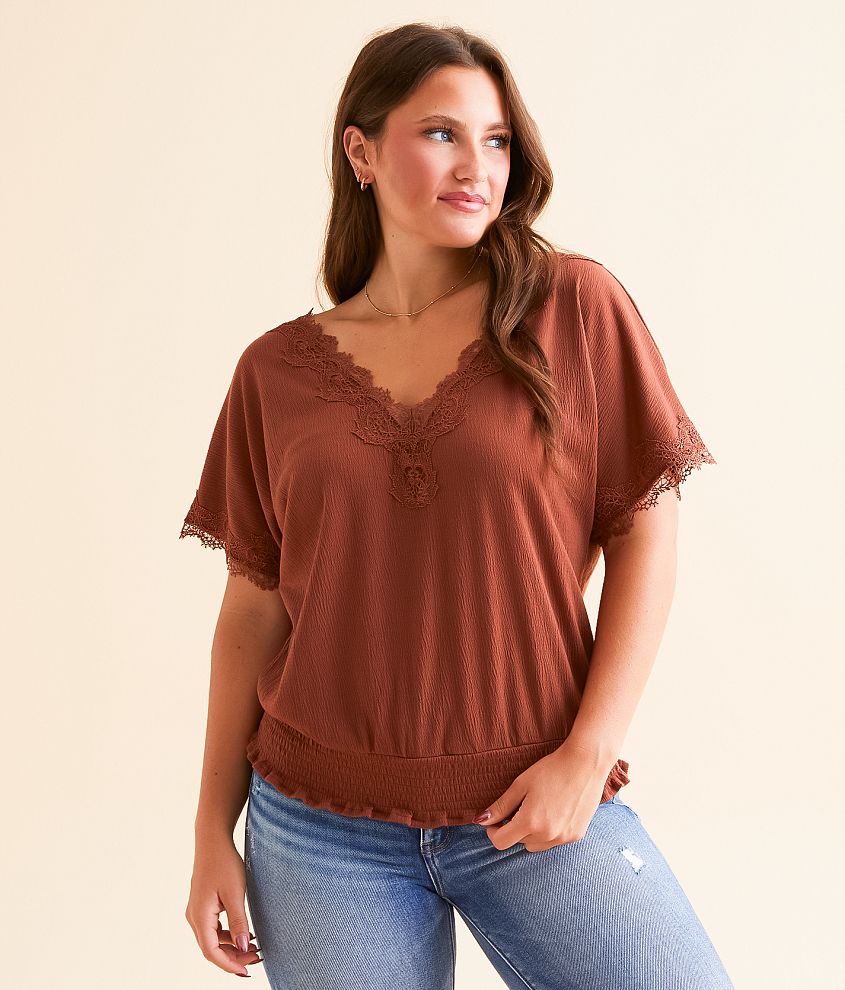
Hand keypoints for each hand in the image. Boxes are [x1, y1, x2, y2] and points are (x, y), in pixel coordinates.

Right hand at [185, 834, 262, 976]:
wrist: (213, 841)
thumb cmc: (224, 863)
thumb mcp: (235, 893)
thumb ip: (239, 922)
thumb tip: (243, 947)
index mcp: (200, 916)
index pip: (211, 952)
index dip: (229, 964)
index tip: (247, 971)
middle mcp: (194, 916)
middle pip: (212, 948)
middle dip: (234, 957)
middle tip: (258, 958)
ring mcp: (197, 911)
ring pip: (213, 939)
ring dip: (232, 947)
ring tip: (255, 947)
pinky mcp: (203, 905)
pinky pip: (214, 928)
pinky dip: (228, 935)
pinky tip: (245, 933)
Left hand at [473, 739, 611, 851]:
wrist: (586, 763)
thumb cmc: (551, 769)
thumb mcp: (520, 785)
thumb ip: (500, 806)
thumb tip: (479, 821)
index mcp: (530, 822)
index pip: (501, 842)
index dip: (493, 831)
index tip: (496, 819)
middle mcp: (548, 835)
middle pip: (519, 843)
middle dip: (514, 829)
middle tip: (520, 806)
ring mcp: (564, 838)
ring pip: (536, 845)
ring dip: (531, 833)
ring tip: (537, 808)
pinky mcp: (576, 835)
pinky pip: (554, 842)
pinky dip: (548, 832)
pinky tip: (553, 811)